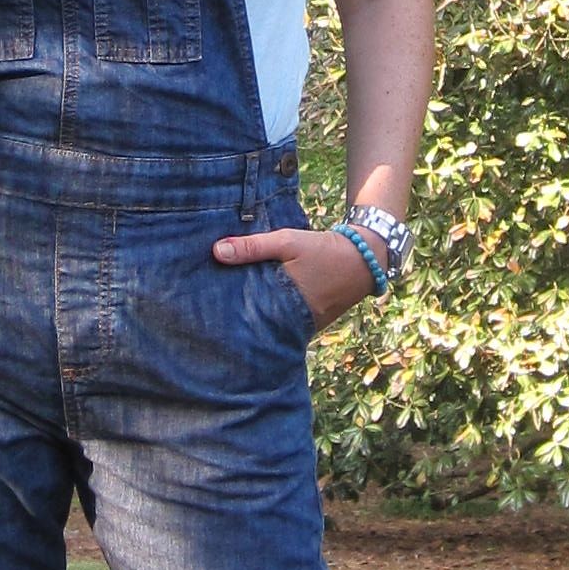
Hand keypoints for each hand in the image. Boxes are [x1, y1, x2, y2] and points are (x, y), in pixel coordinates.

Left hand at [212, 223, 377, 334]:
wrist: (363, 260)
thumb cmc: (322, 250)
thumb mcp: (287, 242)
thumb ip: (253, 247)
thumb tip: (216, 251)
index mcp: (283, 306)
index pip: (246, 319)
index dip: (225, 315)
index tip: (204, 311)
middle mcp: (292, 324)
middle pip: (256, 326)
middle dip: (237, 319)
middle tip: (209, 313)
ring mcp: (302, 327)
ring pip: (270, 326)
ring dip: (254, 318)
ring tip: (224, 311)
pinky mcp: (309, 324)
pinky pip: (283, 324)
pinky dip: (271, 316)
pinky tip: (255, 307)